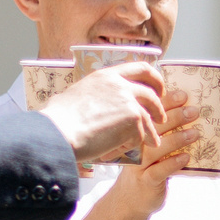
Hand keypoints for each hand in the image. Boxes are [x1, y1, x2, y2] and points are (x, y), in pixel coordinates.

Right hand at [39, 65, 167, 167]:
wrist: (59, 132)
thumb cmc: (58, 118)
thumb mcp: (75, 94)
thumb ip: (90, 94)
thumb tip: (83, 97)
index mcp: (106, 75)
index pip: (140, 68)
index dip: (154, 79)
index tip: (159, 90)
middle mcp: (120, 84)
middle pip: (151, 93)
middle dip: (159, 107)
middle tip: (161, 117)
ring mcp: (129, 101)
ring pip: (148, 118)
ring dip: (152, 131)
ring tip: (153, 141)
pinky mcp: (133, 119)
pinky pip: (140, 135)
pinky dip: (134, 145)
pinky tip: (125, 150)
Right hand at [100, 89, 201, 216]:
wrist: (130, 200)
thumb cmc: (146, 168)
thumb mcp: (152, 148)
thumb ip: (164, 132)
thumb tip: (190, 112)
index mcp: (135, 134)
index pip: (149, 113)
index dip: (166, 102)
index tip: (183, 95)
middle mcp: (134, 147)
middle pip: (152, 127)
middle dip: (174, 117)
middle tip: (193, 111)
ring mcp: (138, 165)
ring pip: (155, 149)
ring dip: (176, 139)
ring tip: (195, 133)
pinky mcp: (145, 182)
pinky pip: (158, 172)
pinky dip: (172, 163)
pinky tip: (186, 157)